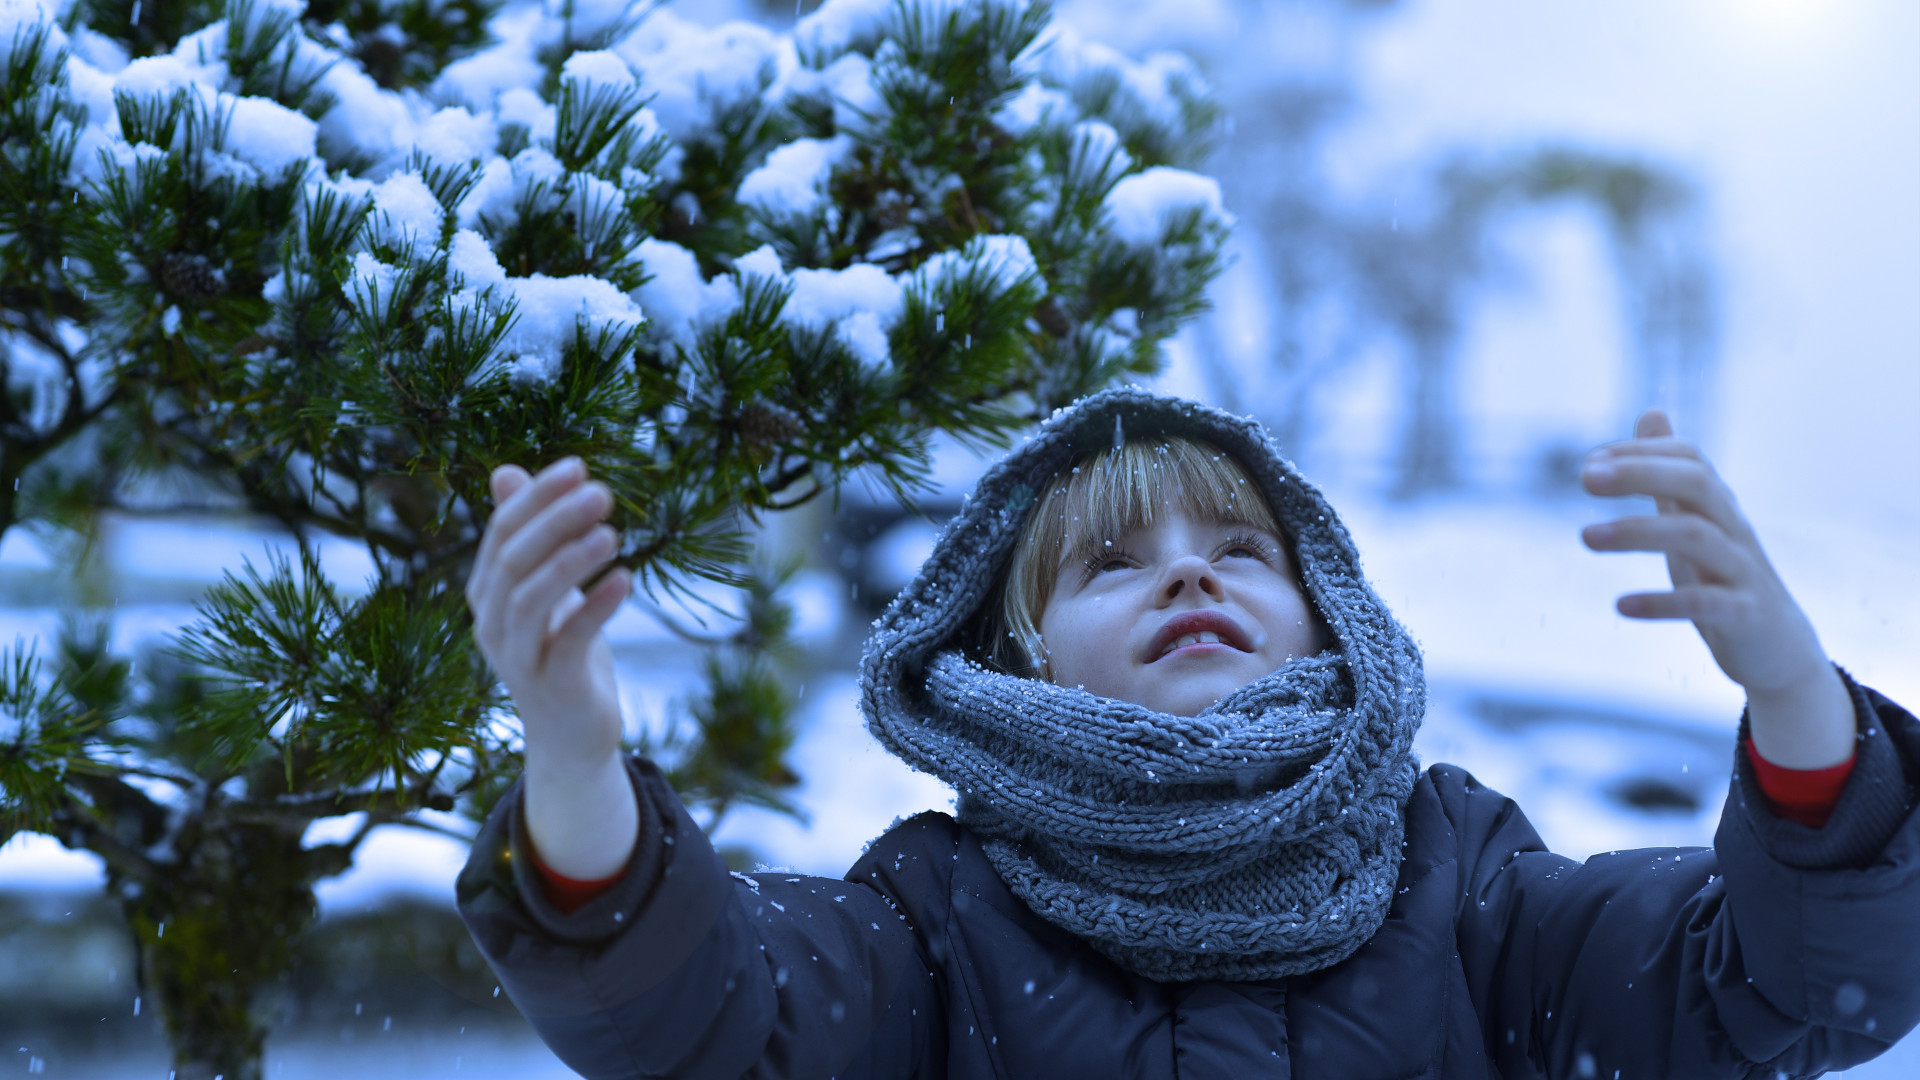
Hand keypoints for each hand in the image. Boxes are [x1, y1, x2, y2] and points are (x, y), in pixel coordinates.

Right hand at [466, 457, 630, 773]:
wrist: (572, 735)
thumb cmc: (560, 651)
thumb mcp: (546, 588)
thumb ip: (525, 534)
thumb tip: (505, 470)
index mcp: (486, 594)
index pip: (501, 534)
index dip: (536, 498)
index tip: (578, 466)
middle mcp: (491, 624)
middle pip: (513, 561)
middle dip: (555, 521)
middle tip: (601, 491)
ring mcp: (518, 658)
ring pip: (531, 600)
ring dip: (572, 561)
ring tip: (612, 533)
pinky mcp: (553, 685)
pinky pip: (570, 640)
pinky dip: (596, 607)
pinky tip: (626, 580)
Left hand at [1580, 410, 1853, 767]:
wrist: (1779, 650)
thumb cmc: (1725, 578)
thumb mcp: (1693, 521)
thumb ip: (1668, 475)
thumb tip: (1651, 411)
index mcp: (1719, 507)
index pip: (1689, 459)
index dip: (1641, 453)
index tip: (1590, 462)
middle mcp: (1734, 530)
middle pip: (1696, 483)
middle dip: (1640, 473)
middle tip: (1584, 478)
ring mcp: (1742, 571)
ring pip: (1695, 536)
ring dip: (1636, 531)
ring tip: (1584, 537)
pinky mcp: (1744, 615)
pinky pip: (1705, 603)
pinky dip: (1661, 602)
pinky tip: (1621, 605)